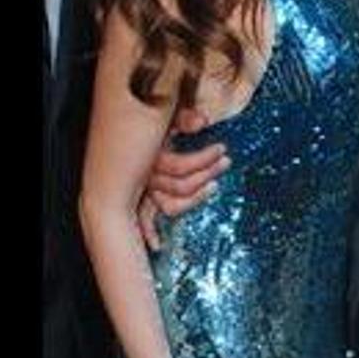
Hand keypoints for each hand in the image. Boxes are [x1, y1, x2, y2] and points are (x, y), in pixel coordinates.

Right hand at [137, 107, 227, 250]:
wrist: (133, 118)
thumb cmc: (154, 117)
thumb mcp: (169, 111)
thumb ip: (184, 116)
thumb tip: (201, 121)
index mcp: (150, 153)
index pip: (179, 167)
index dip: (203, 160)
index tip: (223, 149)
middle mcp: (143, 173)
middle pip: (179, 185)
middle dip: (206, 174)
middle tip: (225, 161)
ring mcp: (141, 187)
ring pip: (170, 204)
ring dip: (195, 198)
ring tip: (215, 184)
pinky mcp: (140, 196)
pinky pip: (143, 218)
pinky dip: (148, 232)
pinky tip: (157, 246)